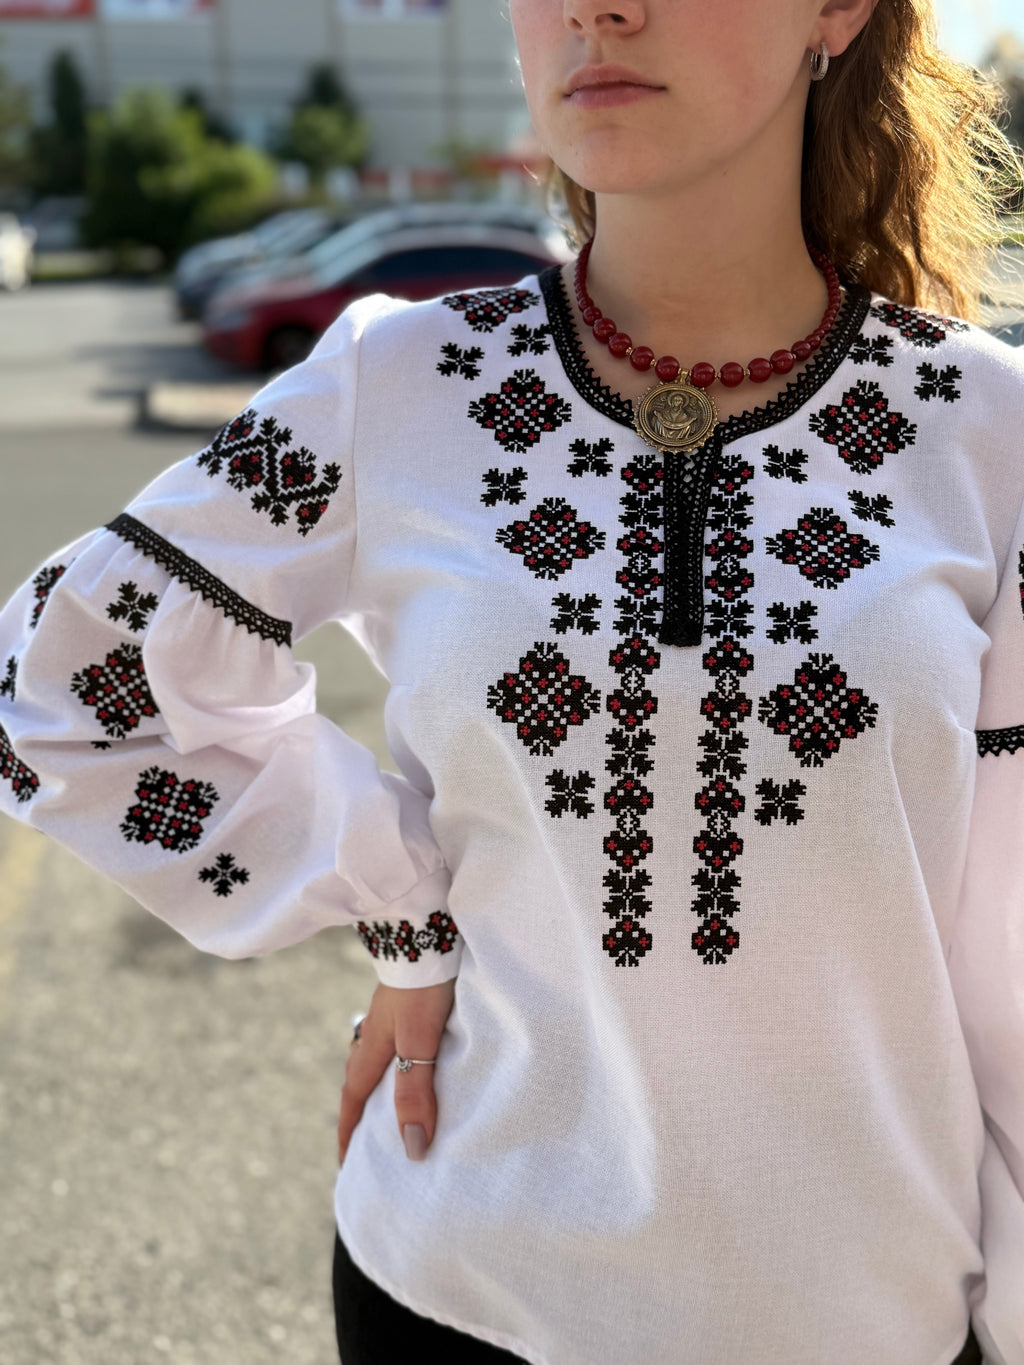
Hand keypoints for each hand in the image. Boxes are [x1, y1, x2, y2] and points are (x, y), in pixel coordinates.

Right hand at [337, 976, 455, 1165]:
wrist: (427, 928)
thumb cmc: (423, 985)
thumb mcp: (419, 1042)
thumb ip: (415, 1091)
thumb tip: (412, 1148)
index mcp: (372, 1047)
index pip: (354, 1099)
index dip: (350, 1133)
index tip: (345, 1165)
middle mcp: (376, 1032)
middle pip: (362, 1079)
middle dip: (361, 1112)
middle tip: (366, 1140)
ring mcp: (391, 1014)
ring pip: (379, 1059)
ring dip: (380, 1084)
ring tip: (393, 1103)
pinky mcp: (409, 1000)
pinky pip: (397, 1041)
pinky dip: (400, 1061)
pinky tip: (417, 1057)